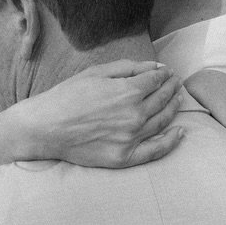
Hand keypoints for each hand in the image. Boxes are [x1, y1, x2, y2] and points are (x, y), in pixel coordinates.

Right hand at [54, 60, 186, 166]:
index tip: (167, 71)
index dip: (164, 74)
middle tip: (175, 82)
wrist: (45, 128)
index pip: (156, 80)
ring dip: (174, 107)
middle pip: (163, 99)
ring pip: (163, 121)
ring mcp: (131, 138)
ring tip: (178, 99)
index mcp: (128, 92)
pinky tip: (180, 132)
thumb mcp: (96, 72)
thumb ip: (129, 68)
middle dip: (171, 87)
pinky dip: (171, 141)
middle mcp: (135, 115)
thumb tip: (156, 67)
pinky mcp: (125, 157)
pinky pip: (156, 150)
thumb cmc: (68, 96)